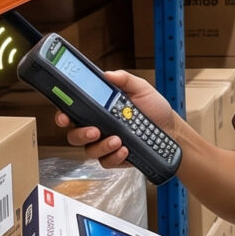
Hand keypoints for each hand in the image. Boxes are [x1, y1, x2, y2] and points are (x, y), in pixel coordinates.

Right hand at [56, 69, 173, 167]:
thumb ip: (124, 80)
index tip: (64, 116)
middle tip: (95, 130)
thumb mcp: (141, 89)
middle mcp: (97, 127)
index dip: (63, 114)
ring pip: (89, 150)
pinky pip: (106, 161)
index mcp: (97, 109)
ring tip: (117, 139)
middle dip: (80, 133)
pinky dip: (114, 156)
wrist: (171, 129)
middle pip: (74, 134)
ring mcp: (104, 144)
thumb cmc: (153, 107)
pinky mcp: (114, 158)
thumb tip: (108, 74)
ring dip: (101, 146)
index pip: (73, 111)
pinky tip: (125, 149)